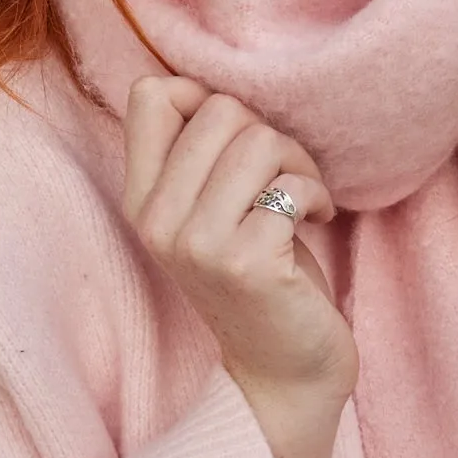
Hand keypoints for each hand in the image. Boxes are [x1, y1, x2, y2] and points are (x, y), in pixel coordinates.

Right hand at [123, 76, 354, 457]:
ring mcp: (197, 244)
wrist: (284, 372)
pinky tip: (316, 224)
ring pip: (258, 140)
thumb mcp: (210, 211)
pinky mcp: (244, 263)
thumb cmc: (260, 278)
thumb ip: (199, 153)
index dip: (207, 99)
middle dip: (269, 134)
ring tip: (301, 202)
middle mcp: (157, 221)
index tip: (238, 144)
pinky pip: (290, 187)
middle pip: (219, 109)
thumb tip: (208, 85)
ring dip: (299, 164)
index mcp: (140, 200)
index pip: (150, 94)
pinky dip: (316, 198)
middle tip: (285, 180)